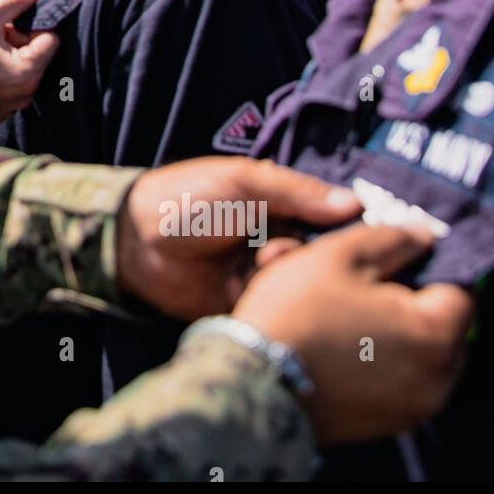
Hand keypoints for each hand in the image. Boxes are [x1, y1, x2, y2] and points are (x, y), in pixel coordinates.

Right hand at [0, 0, 58, 119]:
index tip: (11, 20)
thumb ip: (15, 2)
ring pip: (22, 72)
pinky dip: (1, 75)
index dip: (32, 24)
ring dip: (10, 57)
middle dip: (20, 40)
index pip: (50, 39)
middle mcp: (25, 95)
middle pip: (37, 57)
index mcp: (27, 72)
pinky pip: (9, 88)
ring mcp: (11, 108)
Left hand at [116, 158, 361, 319]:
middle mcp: (283, 244)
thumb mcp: (243, 182)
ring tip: (257, 263)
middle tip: (276, 250)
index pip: (333, 225)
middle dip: (305, 256)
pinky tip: (247, 287)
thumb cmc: (188, 196)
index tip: (348, 235)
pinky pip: (276, 311)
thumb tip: (355, 204)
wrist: (138, 238)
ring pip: (301, 287)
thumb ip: (296, 192)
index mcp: (286, 211)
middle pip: (321, 260)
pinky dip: (268, 301)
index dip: (342, 231)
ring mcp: (266, 278)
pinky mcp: (250, 306)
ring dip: (283, 277)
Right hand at [234, 223, 473, 442]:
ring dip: (394, 330)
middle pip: (441, 324)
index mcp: (436, 333)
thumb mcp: (339, 255)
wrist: (252, 380)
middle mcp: (438, 379)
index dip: (429, 263)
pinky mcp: (384, 424)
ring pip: (417, 353)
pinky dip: (378, 359)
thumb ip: (391, 239)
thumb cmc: (297, 311)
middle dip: (411, 298)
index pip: (460, 288)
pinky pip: (396, 380)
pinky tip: (340, 344)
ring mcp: (411, 407)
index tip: (397, 252)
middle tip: (366, 281)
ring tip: (347, 312)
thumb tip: (424, 237)